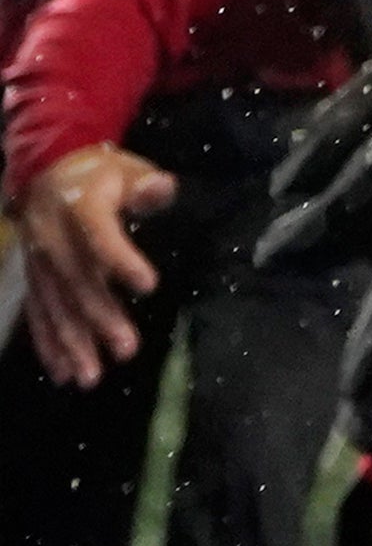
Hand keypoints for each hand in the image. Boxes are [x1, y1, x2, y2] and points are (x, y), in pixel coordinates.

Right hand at [12, 146, 172, 384]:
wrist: (44, 171)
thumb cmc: (99, 173)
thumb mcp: (127, 169)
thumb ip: (146, 184)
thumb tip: (162, 188)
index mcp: (80, 206)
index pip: (100, 235)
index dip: (121, 260)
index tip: (149, 285)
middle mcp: (53, 238)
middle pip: (78, 281)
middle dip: (101, 318)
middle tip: (127, 349)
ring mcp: (39, 262)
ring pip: (55, 306)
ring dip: (72, 342)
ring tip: (92, 376)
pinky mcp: (34, 279)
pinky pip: (38, 314)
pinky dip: (49, 344)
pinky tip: (63, 372)